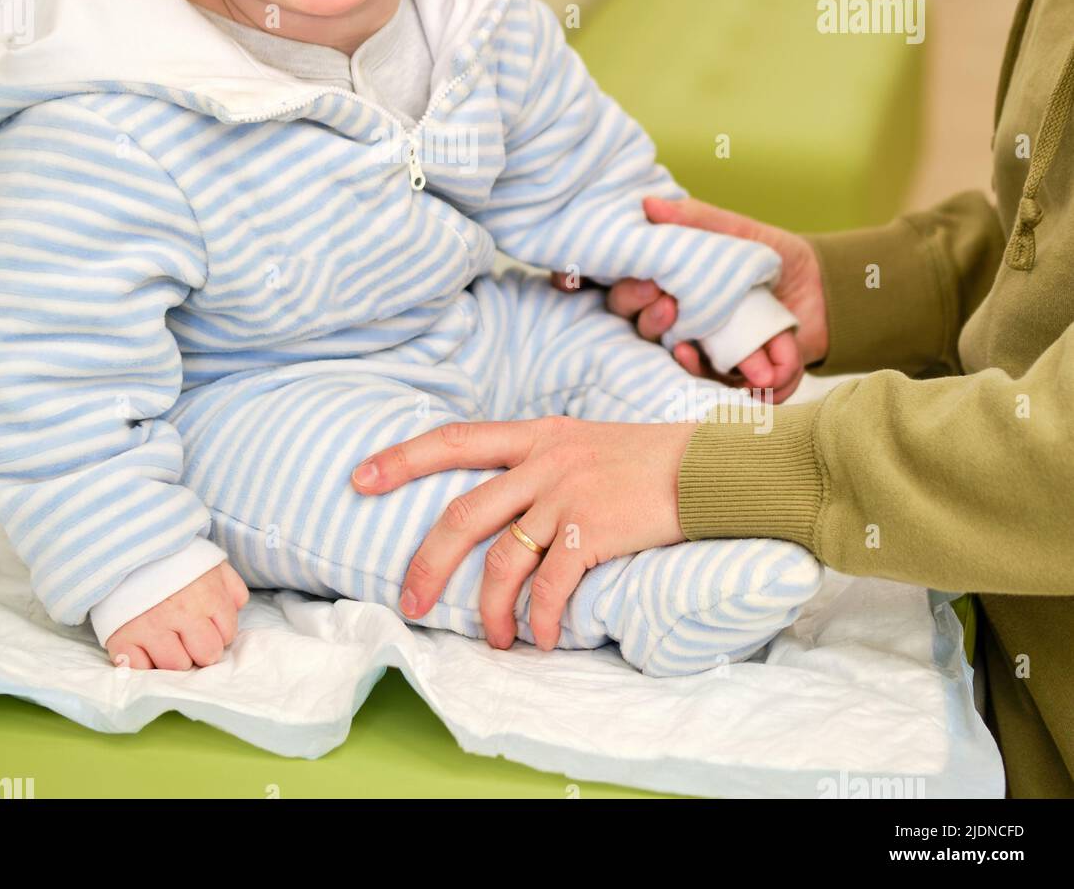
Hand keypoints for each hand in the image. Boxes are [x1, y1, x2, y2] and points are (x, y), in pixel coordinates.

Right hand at [105, 562, 249, 670]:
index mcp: (207, 593)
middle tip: (187, 636)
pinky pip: (140, 669)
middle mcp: (181, 612)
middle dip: (200, 648)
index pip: (228, 634)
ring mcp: (151, 626)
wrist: (126, 549)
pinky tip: (143, 647)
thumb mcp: (210, 563)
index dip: (218, 631)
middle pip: (207, 655)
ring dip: (173, 657)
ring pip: (176, 666)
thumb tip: (238, 608)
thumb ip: (231, 586)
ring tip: (165, 639)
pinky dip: (142, 663)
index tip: (205, 623)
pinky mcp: (122, 638)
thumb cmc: (173, 561)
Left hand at [351, 415, 697, 651]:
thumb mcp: (586, 441)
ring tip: (493, 639)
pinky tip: (544, 639)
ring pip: (502, 560)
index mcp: (537, 435)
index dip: (403, 458)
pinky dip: (542, 621)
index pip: (455, 439)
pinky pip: (551, 588)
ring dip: (489, 610)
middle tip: (407, 599)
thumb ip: (542, 460)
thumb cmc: (650, 460)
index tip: (360, 477)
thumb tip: (504, 492)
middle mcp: (544, 461)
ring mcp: (568, 495)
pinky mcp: (595, 530)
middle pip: (462, 512)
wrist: (713, 467)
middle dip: (427, 561)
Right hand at [551, 196, 827, 395]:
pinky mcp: (736, 378)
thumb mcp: (739, 233)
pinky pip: (721, 386)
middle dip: (650, 319)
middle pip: (645, 330)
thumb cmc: (775, 259)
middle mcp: (683, 324)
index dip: (628, 291)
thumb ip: (696, 220)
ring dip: (683, 354)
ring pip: (677, 361)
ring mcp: (707, 353)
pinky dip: (723, 379)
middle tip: (667, 304)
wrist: (828, 292)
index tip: (644, 279)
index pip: (631, 294)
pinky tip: (728, 369)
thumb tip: (647, 203)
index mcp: (674, 288)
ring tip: (689, 345)